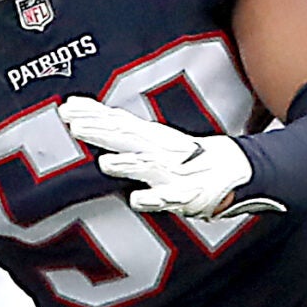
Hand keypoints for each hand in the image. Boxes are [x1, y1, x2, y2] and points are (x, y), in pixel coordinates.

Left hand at [59, 97, 279, 220]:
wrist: (239, 172)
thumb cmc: (191, 159)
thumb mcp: (155, 140)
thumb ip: (123, 132)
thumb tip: (89, 119)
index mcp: (153, 137)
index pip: (119, 122)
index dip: (93, 114)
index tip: (67, 106)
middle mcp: (160, 150)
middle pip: (126, 137)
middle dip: (99, 130)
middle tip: (72, 122)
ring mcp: (172, 172)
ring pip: (147, 165)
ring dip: (127, 164)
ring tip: (105, 164)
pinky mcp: (184, 195)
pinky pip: (167, 199)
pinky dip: (153, 199)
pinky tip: (137, 200)